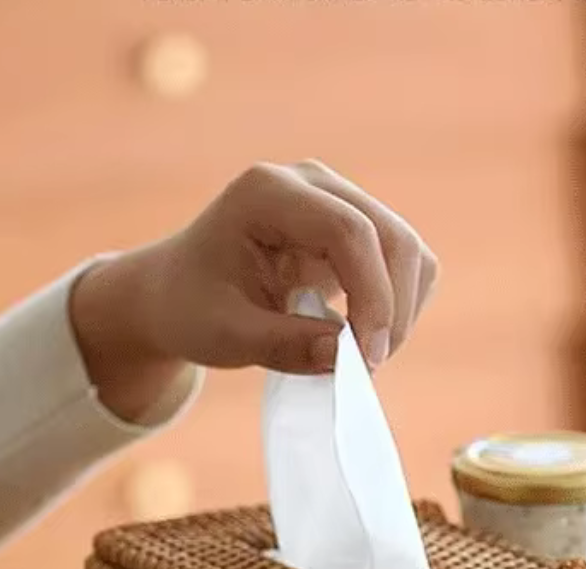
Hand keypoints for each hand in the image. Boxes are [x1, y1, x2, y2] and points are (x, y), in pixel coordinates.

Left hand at [70, 160, 438, 421]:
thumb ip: (285, 346)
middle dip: (393, 308)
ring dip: (402, 308)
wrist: (178, 294)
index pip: (349, 232)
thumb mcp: (226, 335)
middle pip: (391, 237)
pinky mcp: (354, 227)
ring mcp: (337, 200)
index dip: (372, 296)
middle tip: (367, 367)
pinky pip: (404, 262)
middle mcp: (310, 183)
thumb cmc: (192, 309)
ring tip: (364, 355)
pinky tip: (364, 334)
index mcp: (268, 193)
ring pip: (407, 249)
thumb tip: (347, 358)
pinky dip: (399, 303)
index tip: (367, 358)